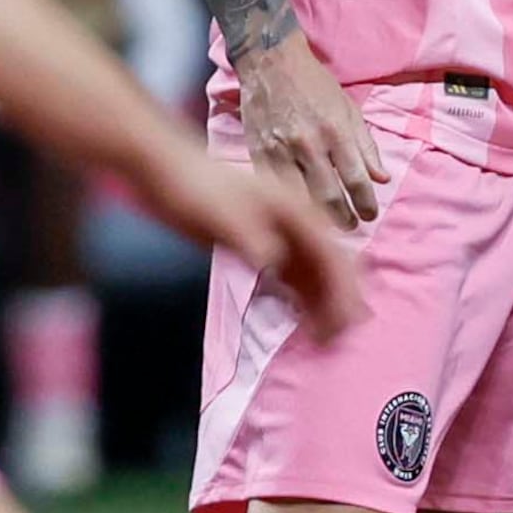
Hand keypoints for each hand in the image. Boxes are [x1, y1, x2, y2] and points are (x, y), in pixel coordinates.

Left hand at [137, 147, 366, 332]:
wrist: (168, 173)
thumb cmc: (195, 188)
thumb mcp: (221, 212)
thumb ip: (249, 236)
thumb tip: (274, 261)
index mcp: (297, 211)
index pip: (333, 255)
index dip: (343, 290)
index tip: (342, 323)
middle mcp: (299, 224)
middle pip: (334, 266)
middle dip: (340, 302)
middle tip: (334, 339)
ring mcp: (285, 236)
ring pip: (318, 275)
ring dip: (324, 304)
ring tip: (322, 339)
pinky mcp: (269, 247)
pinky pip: (297, 277)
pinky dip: (304, 300)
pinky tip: (302, 321)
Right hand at [231, 34, 384, 226]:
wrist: (270, 63)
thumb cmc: (314, 85)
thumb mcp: (348, 109)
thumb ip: (366, 146)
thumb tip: (382, 178)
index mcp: (336, 131)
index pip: (356, 179)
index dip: (366, 203)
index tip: (370, 215)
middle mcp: (309, 143)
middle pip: (329, 196)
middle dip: (344, 219)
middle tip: (352, 227)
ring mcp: (280, 150)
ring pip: (301, 199)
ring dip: (318, 219)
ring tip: (329, 227)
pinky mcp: (258, 154)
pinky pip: (276, 189)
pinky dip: (289, 204)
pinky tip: (299, 212)